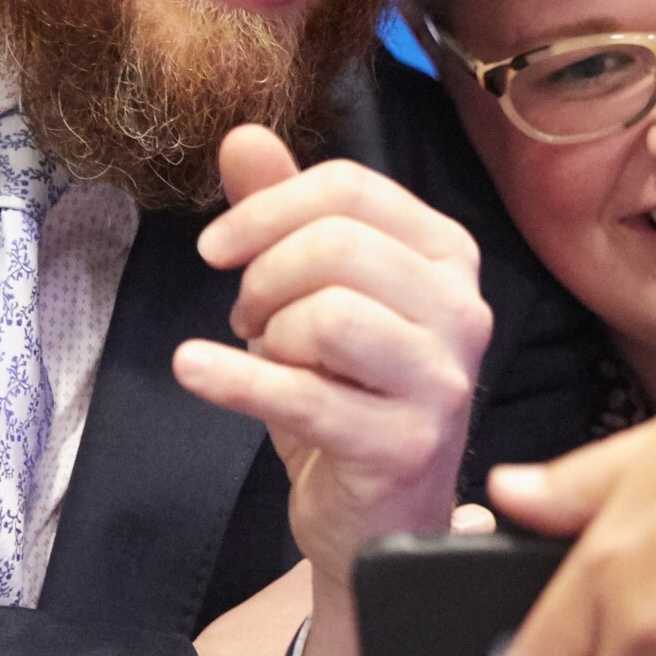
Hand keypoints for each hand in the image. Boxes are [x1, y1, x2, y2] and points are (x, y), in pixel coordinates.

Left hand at [173, 125, 490, 571]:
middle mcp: (462, 311)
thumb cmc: (347, 396)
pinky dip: (233, 379)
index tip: (217, 249)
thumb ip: (281, 211)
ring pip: (328, 314)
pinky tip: (193, 368)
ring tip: (265, 358)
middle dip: (264, 275)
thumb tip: (242, 135)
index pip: (351, 189)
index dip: (266, 208)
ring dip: (268, 335)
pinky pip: (304, 396)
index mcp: (447, 256)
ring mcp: (442, 382)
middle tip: (248, 318)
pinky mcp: (406, 447)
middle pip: (338, 245)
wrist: (376, 520)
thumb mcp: (309, 293)